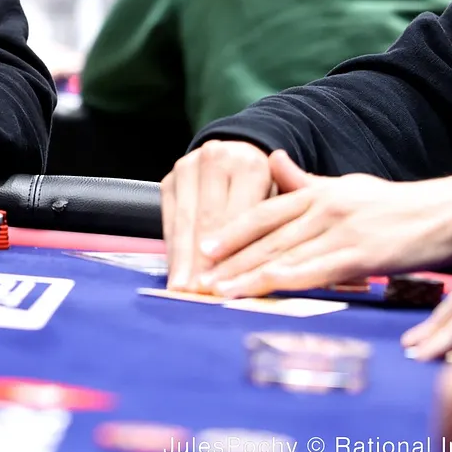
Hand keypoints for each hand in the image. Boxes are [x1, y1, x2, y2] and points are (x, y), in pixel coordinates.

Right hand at [160, 140, 273, 291]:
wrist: (237, 157)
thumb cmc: (265, 189)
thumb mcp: (281, 202)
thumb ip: (274, 231)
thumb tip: (265, 276)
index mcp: (250, 166)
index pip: (238, 219)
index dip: (230, 255)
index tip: (224, 287)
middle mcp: (216, 159)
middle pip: (207, 220)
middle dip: (200, 261)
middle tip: (196, 294)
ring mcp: (188, 167)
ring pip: (184, 221)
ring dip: (181, 258)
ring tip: (180, 289)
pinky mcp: (170, 179)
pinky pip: (169, 218)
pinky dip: (172, 247)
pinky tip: (175, 270)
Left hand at [201, 153, 451, 297]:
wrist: (450, 213)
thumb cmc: (398, 206)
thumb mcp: (347, 185)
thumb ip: (306, 179)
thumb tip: (275, 158)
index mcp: (319, 192)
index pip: (265, 211)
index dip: (231, 228)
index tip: (202, 244)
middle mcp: (325, 207)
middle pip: (267, 236)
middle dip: (230, 258)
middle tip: (197, 275)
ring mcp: (343, 230)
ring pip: (286, 253)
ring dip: (249, 274)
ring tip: (219, 290)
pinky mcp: (364, 253)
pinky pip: (318, 269)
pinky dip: (288, 278)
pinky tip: (265, 287)